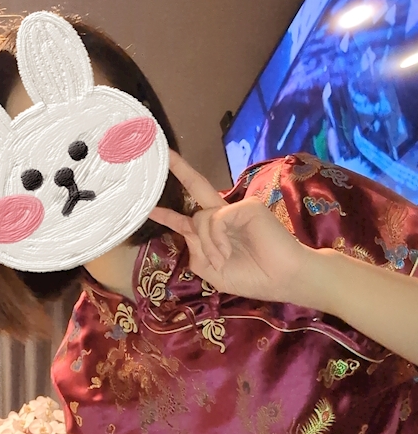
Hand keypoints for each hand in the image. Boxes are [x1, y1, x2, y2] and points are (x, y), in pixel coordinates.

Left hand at [150, 152, 316, 305]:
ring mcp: (235, 210)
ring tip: (223, 259)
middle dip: (180, 170)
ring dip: (207, 244)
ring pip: (200, 218)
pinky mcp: (246, 206)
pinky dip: (216, 239)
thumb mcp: (213, 271)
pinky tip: (227, 251)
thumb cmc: (252, 278)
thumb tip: (188, 227)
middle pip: (196, 190)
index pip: (187, 221)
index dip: (167, 215)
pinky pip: (216, 220)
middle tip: (165, 153)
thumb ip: (196, 251)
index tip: (149, 208)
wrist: (283, 279)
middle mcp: (223, 217)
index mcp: (214, 234)